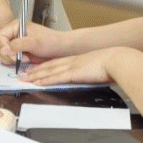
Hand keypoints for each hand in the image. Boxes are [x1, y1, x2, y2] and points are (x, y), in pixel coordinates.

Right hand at [0, 21, 71, 66]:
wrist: (61, 49)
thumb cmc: (51, 41)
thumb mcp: (34, 42)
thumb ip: (18, 45)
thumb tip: (3, 49)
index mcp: (15, 27)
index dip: (3, 46)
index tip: (11, 53)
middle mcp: (12, 35)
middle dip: (7, 55)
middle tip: (18, 59)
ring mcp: (14, 45)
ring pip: (1, 55)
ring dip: (10, 60)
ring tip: (24, 59)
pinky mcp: (17, 54)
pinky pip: (8, 60)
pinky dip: (14, 63)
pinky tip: (25, 61)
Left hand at [20, 47, 140, 86]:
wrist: (119, 60)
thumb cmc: (114, 64)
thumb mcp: (99, 66)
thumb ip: (92, 71)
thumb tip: (92, 76)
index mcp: (78, 60)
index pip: (57, 62)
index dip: (44, 65)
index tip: (35, 68)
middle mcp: (72, 61)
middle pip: (49, 66)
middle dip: (35, 70)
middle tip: (23, 74)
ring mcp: (72, 67)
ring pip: (49, 71)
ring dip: (35, 75)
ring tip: (25, 79)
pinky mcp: (74, 73)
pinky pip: (56, 77)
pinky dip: (45, 80)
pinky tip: (37, 82)